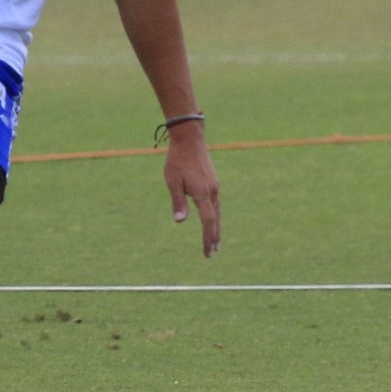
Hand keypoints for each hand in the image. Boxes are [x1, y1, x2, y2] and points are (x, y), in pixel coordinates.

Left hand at [164, 128, 221, 256]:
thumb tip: (180, 221)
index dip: (207, 238)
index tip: (207, 252)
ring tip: (215, 241)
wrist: (190, 139)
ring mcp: (214, 186)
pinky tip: (212, 218)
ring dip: (216, 227)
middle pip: (215, 220)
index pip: (208, 222)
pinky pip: (216, 203)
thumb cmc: (177, 160)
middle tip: (212, 252)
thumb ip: (177, 202)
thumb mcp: (172, 181)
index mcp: (202, 193)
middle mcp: (212, 191)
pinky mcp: (213, 181)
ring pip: (217, 212)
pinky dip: (215, 215)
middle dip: (213, 237)